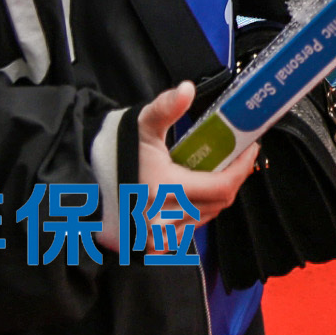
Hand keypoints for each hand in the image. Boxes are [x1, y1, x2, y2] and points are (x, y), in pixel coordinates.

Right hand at [100, 82, 256, 250]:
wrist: (84, 184)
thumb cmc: (117, 153)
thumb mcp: (142, 126)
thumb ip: (166, 108)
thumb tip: (187, 89)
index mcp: (165, 190)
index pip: (222, 186)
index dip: (242, 168)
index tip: (251, 147)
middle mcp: (164, 219)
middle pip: (219, 202)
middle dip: (232, 177)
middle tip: (236, 154)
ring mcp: (159, 236)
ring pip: (207, 215)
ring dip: (215, 195)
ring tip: (215, 170)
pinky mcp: (154, 246)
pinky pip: (190, 228)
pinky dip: (197, 210)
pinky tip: (192, 191)